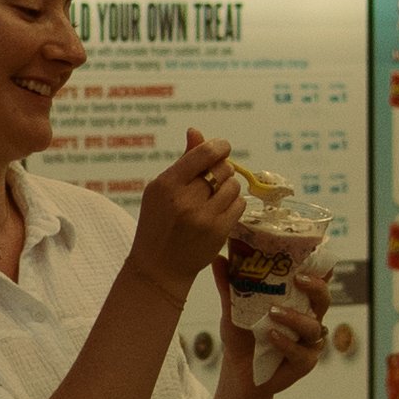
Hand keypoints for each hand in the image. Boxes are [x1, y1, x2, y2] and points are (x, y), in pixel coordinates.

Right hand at [129, 126, 248, 296]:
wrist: (158, 267)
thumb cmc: (158, 223)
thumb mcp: (160, 190)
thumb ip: (183, 161)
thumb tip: (196, 131)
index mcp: (167, 184)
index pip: (203, 153)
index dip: (219, 146)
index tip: (223, 148)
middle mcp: (184, 199)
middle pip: (222, 168)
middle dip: (222, 170)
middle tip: (214, 180)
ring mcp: (203, 217)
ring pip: (233, 186)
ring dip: (228, 188)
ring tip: (215, 197)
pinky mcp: (218, 232)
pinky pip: (239, 205)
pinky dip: (234, 204)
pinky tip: (221, 210)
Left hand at [220, 262, 327, 398]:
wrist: (238, 371)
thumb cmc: (241, 336)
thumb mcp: (233, 309)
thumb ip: (229, 286)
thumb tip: (219, 260)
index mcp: (297, 301)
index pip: (316, 280)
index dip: (320, 267)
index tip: (312, 255)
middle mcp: (308, 318)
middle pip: (323, 299)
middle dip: (316, 286)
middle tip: (298, 279)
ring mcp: (308, 341)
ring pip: (313, 326)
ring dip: (294, 317)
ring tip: (273, 313)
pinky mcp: (305, 362)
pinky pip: (301, 352)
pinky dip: (286, 343)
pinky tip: (272, 337)